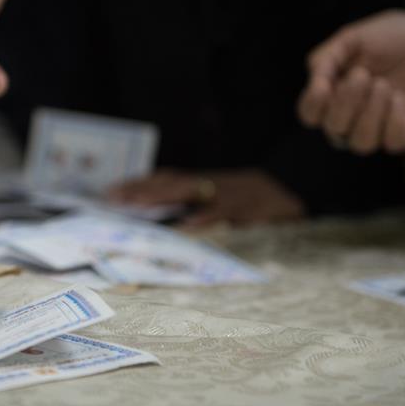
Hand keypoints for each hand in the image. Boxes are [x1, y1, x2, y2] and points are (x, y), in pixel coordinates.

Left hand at [109, 168, 305, 226]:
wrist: (293, 188)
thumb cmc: (253, 201)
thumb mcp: (221, 202)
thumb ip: (196, 209)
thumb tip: (170, 225)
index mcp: (202, 184)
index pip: (164, 180)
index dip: (139, 184)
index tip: (111, 192)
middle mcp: (209, 185)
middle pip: (169, 183)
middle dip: (141, 190)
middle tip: (114, 198)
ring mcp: (226, 193)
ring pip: (189, 191)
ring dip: (161, 196)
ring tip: (136, 204)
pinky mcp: (246, 206)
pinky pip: (223, 211)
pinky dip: (206, 217)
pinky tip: (188, 226)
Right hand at [298, 9, 404, 153]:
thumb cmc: (389, 36)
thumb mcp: (350, 38)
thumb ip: (325, 58)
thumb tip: (314, 84)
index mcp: (332, 93)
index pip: (310, 114)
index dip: (313, 105)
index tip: (323, 85)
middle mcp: (351, 115)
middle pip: (334, 130)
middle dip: (346, 103)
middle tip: (363, 74)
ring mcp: (379, 126)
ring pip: (361, 144)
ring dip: (371, 114)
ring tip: (384, 85)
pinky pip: (393, 143)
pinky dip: (394, 121)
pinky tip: (400, 98)